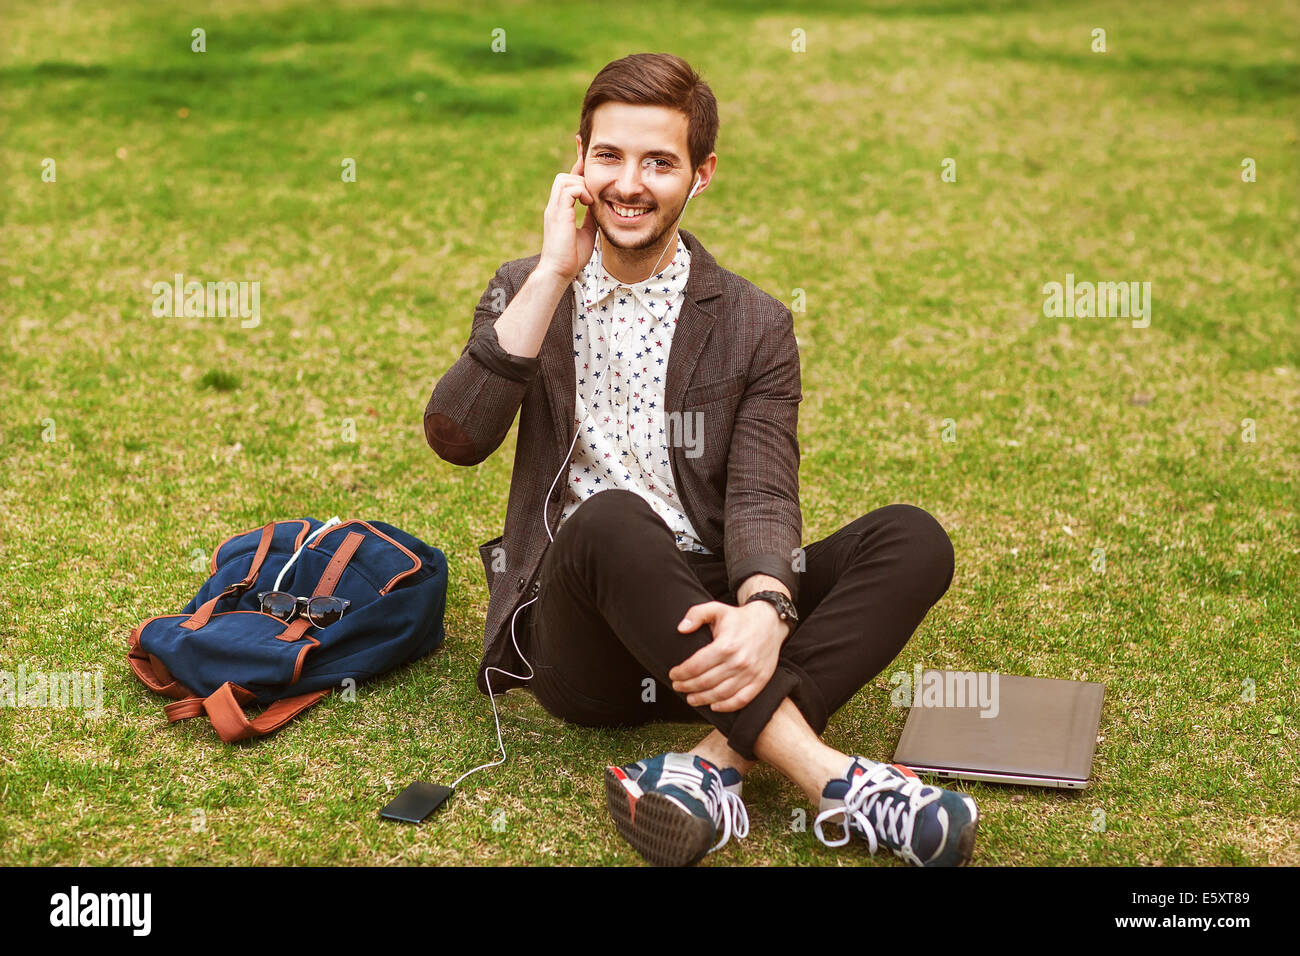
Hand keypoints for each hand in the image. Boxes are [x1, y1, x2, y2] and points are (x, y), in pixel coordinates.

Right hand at [538, 153, 597, 281]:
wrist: (559, 271)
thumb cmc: (571, 257)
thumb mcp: (586, 231)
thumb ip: (590, 216)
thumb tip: (599, 205)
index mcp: (560, 210)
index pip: (567, 183)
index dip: (578, 169)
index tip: (586, 157)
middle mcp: (555, 206)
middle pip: (564, 176)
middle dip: (580, 173)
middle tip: (597, 182)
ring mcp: (554, 209)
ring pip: (565, 178)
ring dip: (581, 185)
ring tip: (590, 201)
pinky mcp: (558, 213)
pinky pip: (569, 188)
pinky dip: (581, 192)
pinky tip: (588, 204)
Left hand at [669, 600, 789, 712]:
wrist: (770, 622)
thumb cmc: (739, 617)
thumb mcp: (716, 609)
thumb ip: (696, 614)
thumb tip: (681, 628)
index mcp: (726, 644)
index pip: (697, 665)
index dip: (682, 672)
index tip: (673, 674)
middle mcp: (738, 661)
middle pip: (706, 681)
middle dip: (687, 686)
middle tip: (678, 686)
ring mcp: (751, 672)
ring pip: (721, 693)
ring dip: (703, 699)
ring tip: (691, 698)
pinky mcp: (760, 680)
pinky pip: (742, 699)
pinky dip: (727, 706)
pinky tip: (714, 706)